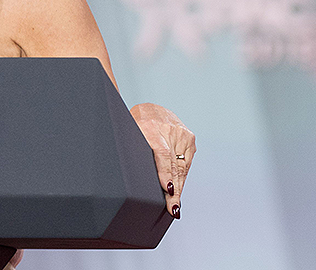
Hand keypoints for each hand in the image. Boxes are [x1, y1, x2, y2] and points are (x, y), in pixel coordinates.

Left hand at [130, 102, 195, 218]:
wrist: (151, 109)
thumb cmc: (134, 124)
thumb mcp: (129, 134)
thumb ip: (134, 152)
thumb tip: (135, 178)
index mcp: (150, 128)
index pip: (161, 154)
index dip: (166, 174)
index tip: (169, 189)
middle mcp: (168, 130)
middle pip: (173, 165)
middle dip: (174, 190)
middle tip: (173, 209)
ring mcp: (181, 133)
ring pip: (181, 166)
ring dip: (179, 187)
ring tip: (175, 206)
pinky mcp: (189, 137)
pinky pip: (186, 162)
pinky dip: (181, 177)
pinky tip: (178, 190)